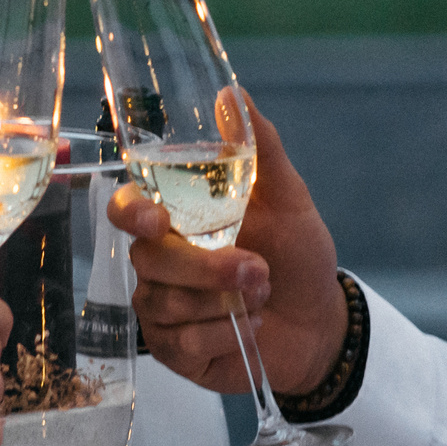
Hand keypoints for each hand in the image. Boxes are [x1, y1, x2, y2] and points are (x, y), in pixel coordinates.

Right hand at [110, 102, 346, 397]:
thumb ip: (259, 148)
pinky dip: (224, 335)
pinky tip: (249, 328)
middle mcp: (158, 261)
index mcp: (175, 219)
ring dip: (224, 303)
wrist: (320, 323)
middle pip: (149, 260)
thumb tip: (232, 95)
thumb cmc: (298, 255)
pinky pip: (180, 342)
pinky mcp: (172, 350)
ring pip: (165, 303)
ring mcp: (160, 308)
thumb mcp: (288, 198)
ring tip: (261, 299)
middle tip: (258, 271)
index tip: (158, 220)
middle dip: (208, 269)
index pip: (126, 209)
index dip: (131, 212)